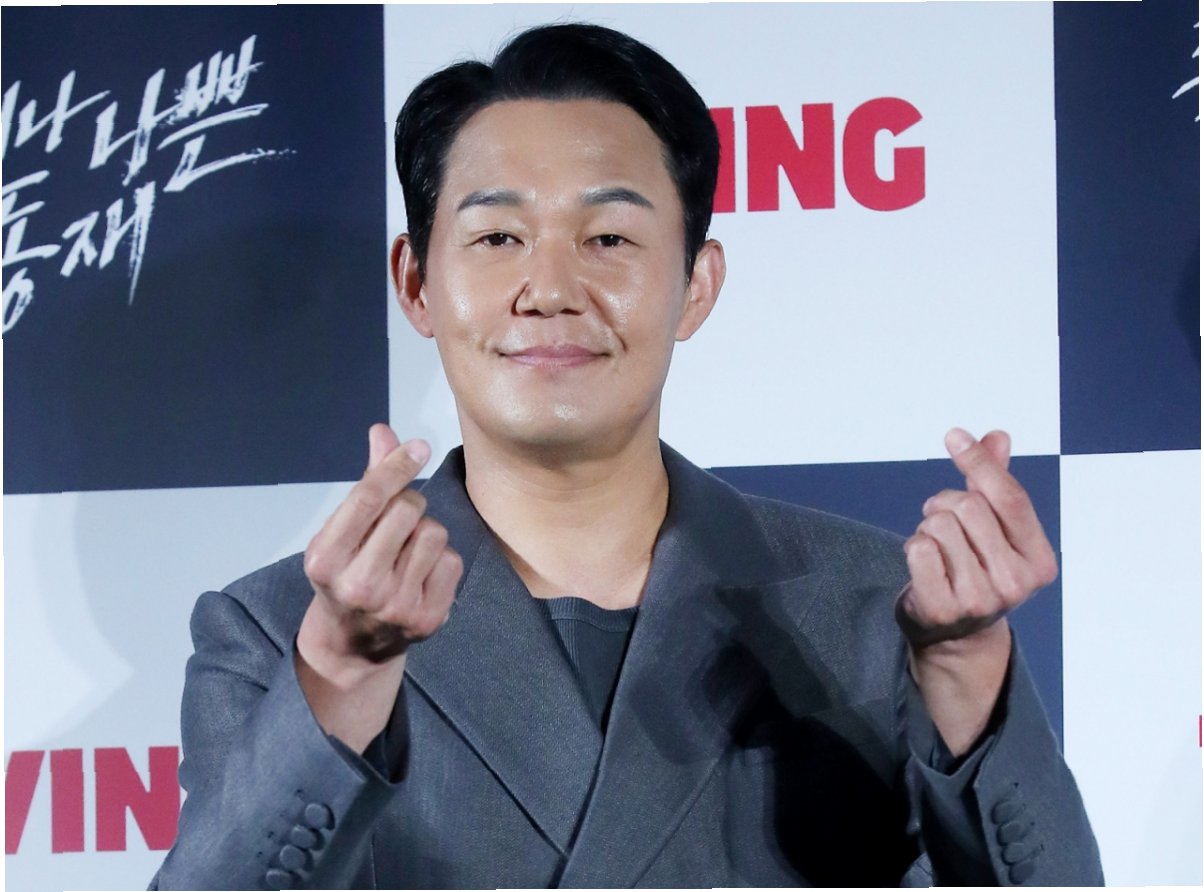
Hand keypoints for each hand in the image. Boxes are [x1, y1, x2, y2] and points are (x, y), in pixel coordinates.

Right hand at [295, 424, 461, 750]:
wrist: (352, 645)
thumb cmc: (347, 573)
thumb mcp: (341, 531)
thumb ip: (367, 482)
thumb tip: (383, 431)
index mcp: (325, 559)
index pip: (368, 498)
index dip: (396, 466)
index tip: (418, 446)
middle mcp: (358, 585)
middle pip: (407, 509)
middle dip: (408, 503)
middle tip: (398, 521)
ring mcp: (395, 605)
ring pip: (434, 532)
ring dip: (425, 533)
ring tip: (405, 553)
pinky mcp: (427, 618)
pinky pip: (452, 561)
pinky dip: (441, 560)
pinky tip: (419, 575)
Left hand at [897, 428, 1057, 649]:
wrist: (955, 634)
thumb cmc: (976, 570)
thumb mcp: (995, 530)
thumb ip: (995, 483)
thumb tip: (998, 435)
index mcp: (1039, 560)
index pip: (1009, 497)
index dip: (979, 462)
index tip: (953, 436)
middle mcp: (1016, 582)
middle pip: (968, 507)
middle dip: (945, 503)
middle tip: (942, 520)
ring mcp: (980, 599)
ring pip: (938, 525)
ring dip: (928, 526)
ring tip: (937, 547)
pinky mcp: (943, 608)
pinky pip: (918, 549)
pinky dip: (913, 546)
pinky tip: (923, 564)